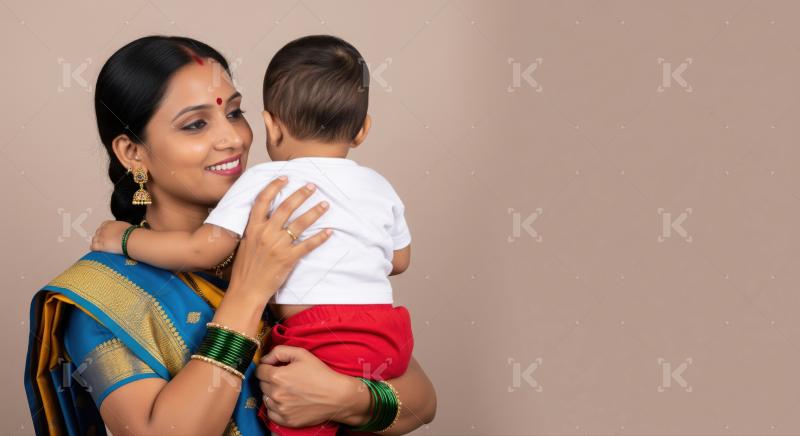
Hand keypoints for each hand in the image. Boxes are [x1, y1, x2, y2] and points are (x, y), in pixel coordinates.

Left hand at [90, 220, 132, 253]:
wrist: (130, 239)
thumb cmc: (131, 233)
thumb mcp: (125, 226)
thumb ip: (120, 227)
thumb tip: (123, 231)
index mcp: (109, 223)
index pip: (103, 226)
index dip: (104, 230)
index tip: (107, 234)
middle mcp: (103, 229)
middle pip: (97, 232)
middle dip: (100, 236)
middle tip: (104, 241)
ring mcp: (101, 237)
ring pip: (94, 239)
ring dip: (96, 242)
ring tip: (99, 246)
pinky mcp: (101, 245)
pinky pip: (93, 247)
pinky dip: (93, 248)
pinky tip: (95, 251)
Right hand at [227, 177, 331, 301]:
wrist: (246, 289)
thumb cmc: (245, 269)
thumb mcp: (245, 244)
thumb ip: (254, 229)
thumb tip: (264, 218)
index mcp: (253, 228)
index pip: (263, 201)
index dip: (274, 187)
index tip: (285, 178)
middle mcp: (265, 233)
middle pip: (286, 207)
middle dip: (301, 194)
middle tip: (312, 186)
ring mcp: (278, 246)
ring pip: (300, 223)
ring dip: (314, 212)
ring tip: (325, 205)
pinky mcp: (288, 258)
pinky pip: (307, 245)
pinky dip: (320, 238)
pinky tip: (329, 232)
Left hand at [257, 345, 365, 427]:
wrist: (337, 396)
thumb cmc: (320, 373)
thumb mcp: (302, 354)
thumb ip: (279, 352)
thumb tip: (265, 359)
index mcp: (277, 376)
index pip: (259, 371)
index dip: (267, 367)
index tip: (275, 367)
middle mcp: (276, 394)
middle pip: (262, 385)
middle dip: (270, 379)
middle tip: (285, 378)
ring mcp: (281, 409)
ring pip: (266, 399)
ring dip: (272, 393)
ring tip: (287, 390)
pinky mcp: (287, 420)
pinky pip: (271, 414)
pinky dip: (275, 408)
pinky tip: (287, 402)